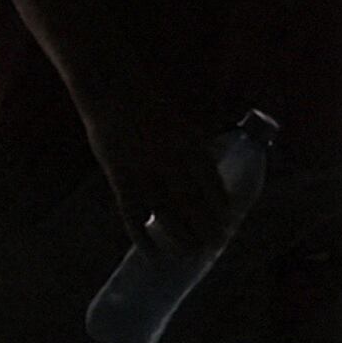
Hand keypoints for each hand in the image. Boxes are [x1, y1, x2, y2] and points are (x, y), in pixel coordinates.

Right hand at [92, 105, 235, 259]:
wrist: (112, 89)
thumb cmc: (148, 106)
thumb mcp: (180, 122)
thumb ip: (194, 147)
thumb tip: (213, 170)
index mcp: (189, 143)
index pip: (211, 182)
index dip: (220, 205)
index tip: (229, 221)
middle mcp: (170, 158)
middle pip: (192, 201)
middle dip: (206, 225)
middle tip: (216, 244)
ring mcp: (143, 169)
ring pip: (166, 211)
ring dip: (180, 235)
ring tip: (192, 252)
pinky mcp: (118, 176)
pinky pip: (131, 212)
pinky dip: (140, 235)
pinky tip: (153, 254)